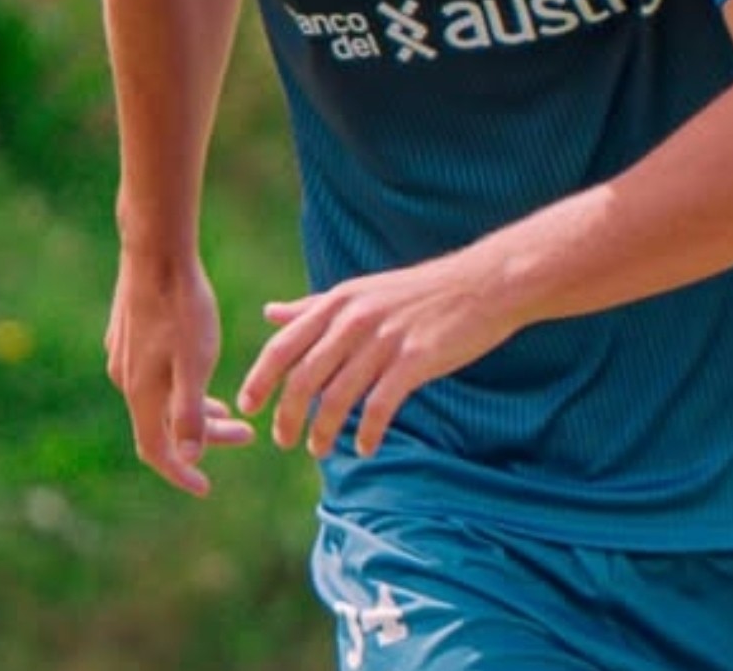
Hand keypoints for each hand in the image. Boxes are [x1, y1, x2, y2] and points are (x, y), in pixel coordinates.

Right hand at [105, 253, 254, 495]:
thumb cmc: (182, 306)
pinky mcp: (128, 335)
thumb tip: (189, 456)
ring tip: (230, 407)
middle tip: (246, 433)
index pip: (156, 450)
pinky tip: (199, 372)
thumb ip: (189, 410)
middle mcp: (126, 379)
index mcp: (142, 392)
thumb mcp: (194, 361)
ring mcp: (124, 356)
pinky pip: (154, 376)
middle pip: (162, 426)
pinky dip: (180, 387)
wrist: (156, 252)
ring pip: (159, 399)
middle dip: (204, 436)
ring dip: (194, 410)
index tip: (206, 487)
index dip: (181, 472)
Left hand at [236, 255, 519, 458]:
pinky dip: (368, 432)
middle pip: (303, 378)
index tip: (247, 407)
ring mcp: (385, 340)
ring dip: (323, 430)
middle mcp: (355, 319)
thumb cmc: (421, 291)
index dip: (260, 379)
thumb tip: (270, 313)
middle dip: (287, 415)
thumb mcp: (362, 291)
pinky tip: (365, 448)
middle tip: (284, 441)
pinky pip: (380, 406)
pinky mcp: (416, 360)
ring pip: (337, 397)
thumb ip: (314, 307)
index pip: (284, 346)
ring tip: (319, 449)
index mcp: (339, 302)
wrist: (485, 284)